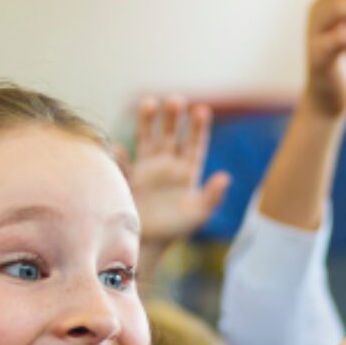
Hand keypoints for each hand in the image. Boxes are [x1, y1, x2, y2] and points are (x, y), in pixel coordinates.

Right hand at [120, 97, 229, 253]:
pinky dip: (121, 156)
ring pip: (147, 138)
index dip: (198, 127)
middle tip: (176, 100)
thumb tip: (226, 177)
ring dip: (148, 121)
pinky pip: (125, 163)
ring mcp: (147, 169)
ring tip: (149, 102)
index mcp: (187, 172)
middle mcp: (167, 166)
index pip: (194, 144)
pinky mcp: (129, 178)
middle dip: (173, 117)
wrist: (149, 244)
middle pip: (171, 135)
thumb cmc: (175, 230)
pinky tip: (119, 148)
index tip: (201, 110)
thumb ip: (212, 196)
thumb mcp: (197, 214)